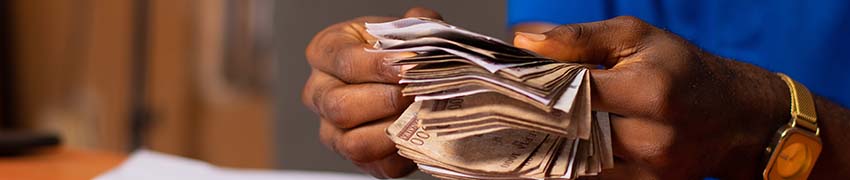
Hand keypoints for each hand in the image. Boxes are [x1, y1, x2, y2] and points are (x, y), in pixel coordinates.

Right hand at [302, 7, 442, 177]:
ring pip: (352, 142)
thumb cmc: (394, 54)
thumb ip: (415, 24)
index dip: (379, 65)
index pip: (343, 61)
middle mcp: (319, 93)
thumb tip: (421, 21)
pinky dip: (402, 154)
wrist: (402, 82)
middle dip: (386, 100)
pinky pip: (376, 165)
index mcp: (324, 53)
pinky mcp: (356, 159)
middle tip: (416, 92)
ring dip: (392, 130)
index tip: (409, 65)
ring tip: (418, 115)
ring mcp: (332, 130)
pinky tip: (420, 134)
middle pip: (340, 106)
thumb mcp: (402, 30)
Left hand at [514, 16, 790, 178]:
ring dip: (551, 147)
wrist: (735, 116)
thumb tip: (523, 43)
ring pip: (580, 163)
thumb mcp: (636, 38)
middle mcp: (653, 136)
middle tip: (506, 111)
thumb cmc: (680, 69)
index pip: (575, 92)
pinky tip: (552, 153)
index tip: (507, 84)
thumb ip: (578, 39)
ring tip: (527, 131)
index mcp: (650, 90)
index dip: (538, 88)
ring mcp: (653, 169)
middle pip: (574, 133)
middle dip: (540, 120)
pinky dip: (571, 168)